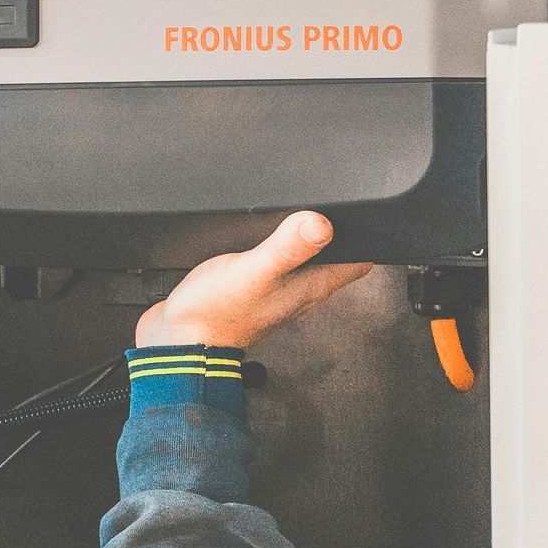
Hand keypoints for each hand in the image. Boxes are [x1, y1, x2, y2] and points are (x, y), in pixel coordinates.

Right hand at [136, 213, 370, 349]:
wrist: (180, 342)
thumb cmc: (214, 315)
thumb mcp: (254, 272)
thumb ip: (288, 247)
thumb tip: (322, 222)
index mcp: (309, 286)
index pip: (357, 261)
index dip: (366, 235)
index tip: (367, 212)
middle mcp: (299, 290)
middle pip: (334, 259)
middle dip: (338, 232)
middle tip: (337, 205)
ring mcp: (276, 291)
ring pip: (306, 261)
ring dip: (308, 240)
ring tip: (306, 214)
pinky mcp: (252, 289)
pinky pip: (276, 264)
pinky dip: (278, 248)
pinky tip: (266, 236)